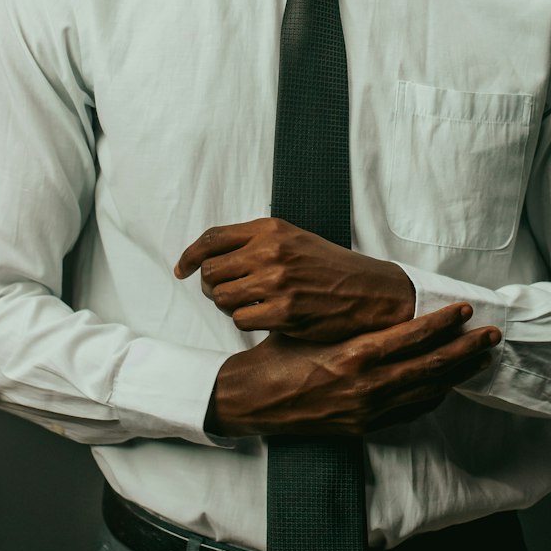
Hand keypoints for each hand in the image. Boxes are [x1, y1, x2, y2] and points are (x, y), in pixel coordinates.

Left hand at [175, 216, 415, 341]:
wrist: (367, 290)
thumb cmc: (325, 266)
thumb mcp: (292, 239)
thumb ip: (253, 241)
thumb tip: (206, 258)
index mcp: (270, 229)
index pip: (212, 238)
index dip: (190, 255)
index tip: (182, 269)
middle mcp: (271, 251)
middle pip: (211, 271)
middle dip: (211, 285)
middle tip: (225, 292)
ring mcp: (277, 282)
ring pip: (222, 297)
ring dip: (228, 305)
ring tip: (247, 304)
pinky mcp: (284, 312)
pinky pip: (240, 320)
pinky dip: (245, 321)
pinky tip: (262, 317)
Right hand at [203, 300, 500, 437]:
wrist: (249, 403)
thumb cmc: (275, 358)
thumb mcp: (310, 331)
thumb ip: (350, 326)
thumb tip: (386, 308)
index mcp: (352, 358)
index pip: (410, 338)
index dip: (441, 323)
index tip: (464, 309)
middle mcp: (366, 388)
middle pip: (429, 368)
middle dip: (465, 350)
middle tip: (492, 335)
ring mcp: (366, 412)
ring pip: (424, 392)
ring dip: (456, 374)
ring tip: (480, 358)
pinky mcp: (362, 427)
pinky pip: (408, 412)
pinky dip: (432, 396)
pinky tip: (445, 386)